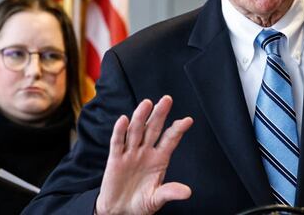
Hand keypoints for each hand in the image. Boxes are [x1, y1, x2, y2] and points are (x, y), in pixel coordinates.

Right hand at [95, 95, 193, 214]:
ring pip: (136, 131)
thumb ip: (170, 192)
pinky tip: (124, 120)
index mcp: (159, 159)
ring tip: (147, 104)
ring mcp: (130, 154)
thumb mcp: (157, 199)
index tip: (188, 120)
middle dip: (160, 115)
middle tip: (167, 100)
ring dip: (141, 117)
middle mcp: (145, 152)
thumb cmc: (141, 203)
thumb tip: (187, 192)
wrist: (119, 211)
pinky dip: (120, 131)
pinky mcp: (115, 159)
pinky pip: (117, 143)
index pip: (170, 140)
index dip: (177, 130)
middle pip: (153, 129)